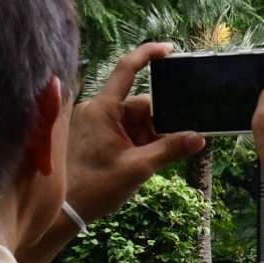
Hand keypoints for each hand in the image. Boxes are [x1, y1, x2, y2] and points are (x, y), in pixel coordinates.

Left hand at [66, 42, 206, 220]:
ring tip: (154, 160)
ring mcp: (95, 124)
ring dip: (149, 136)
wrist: (64, 212)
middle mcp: (97, 110)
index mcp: (102, 109)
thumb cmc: (94, 187)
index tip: (170, 49)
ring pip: (134, 121)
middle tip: (177, 140)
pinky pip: (124, 132)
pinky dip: (138, 143)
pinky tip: (145, 161)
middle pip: (139, 104)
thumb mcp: (138, 168)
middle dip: (159, 123)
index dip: (149, 54)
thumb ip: (170, 149)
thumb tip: (199, 137)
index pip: (127, 69)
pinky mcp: (94, 137)